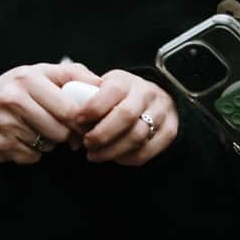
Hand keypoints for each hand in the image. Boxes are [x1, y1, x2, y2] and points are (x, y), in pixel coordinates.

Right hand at [0, 62, 99, 166]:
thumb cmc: (6, 93)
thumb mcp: (34, 74)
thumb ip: (68, 75)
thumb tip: (101, 83)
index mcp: (29, 78)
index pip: (71, 108)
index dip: (82, 122)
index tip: (83, 125)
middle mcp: (15, 98)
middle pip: (61, 130)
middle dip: (66, 135)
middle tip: (62, 132)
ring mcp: (5, 124)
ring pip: (47, 145)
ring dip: (46, 143)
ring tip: (34, 131)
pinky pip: (31, 157)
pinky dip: (30, 153)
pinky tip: (19, 141)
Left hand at [64, 70, 179, 166]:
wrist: (152, 98)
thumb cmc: (117, 97)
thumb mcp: (102, 89)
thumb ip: (86, 101)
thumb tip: (69, 126)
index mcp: (126, 80)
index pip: (111, 91)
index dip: (93, 108)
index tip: (77, 121)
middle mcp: (147, 93)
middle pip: (126, 116)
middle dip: (102, 134)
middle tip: (86, 144)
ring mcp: (161, 112)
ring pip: (137, 136)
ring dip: (112, 150)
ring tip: (95, 155)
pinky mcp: (169, 131)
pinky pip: (146, 151)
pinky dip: (127, 158)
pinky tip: (114, 157)